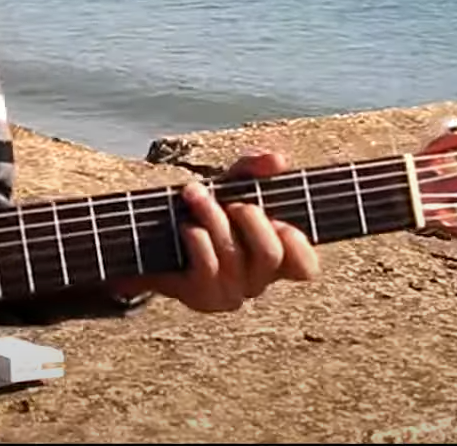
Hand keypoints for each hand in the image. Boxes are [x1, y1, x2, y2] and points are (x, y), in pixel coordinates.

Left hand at [114, 151, 319, 311]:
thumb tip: (277, 159)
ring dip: (213, 216)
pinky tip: (184, 225)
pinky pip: (207, 266)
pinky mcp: (201, 297)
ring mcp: (230, 292)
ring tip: (195, 194)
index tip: (280, 219)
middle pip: (270, 254)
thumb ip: (252, 170)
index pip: (305, 267)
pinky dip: (196, 238)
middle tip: (234, 202)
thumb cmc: (201, 212)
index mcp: (274, 259)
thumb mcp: (228, 185)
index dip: (298, 244)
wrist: (151, 242)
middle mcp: (257, 281)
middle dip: (251, 219)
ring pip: (233, 255)